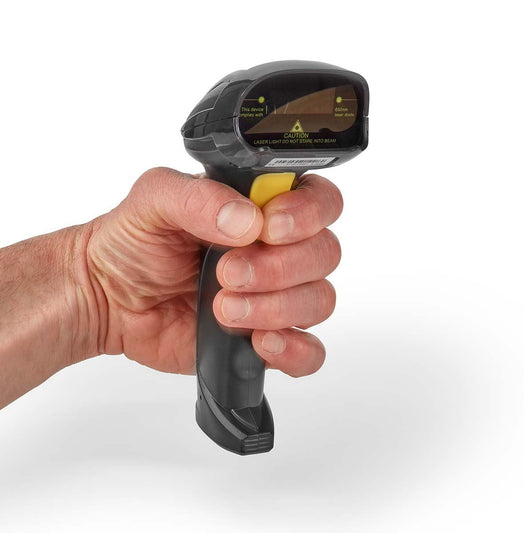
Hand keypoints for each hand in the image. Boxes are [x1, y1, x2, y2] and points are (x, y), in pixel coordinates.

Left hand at [86, 167, 342, 376]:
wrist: (109, 297)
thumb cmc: (133, 243)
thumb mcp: (154, 200)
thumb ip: (199, 197)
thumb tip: (248, 219)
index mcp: (261, 208)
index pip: (319, 201)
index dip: (308, 213)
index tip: (270, 227)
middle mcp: (277, 251)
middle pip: (324, 254)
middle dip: (279, 266)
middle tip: (228, 271)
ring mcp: (275, 297)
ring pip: (319, 301)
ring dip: (276, 306)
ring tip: (222, 306)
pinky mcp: (265, 341)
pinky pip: (309, 352)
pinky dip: (294, 351)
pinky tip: (259, 342)